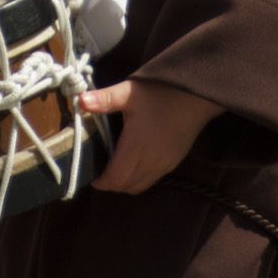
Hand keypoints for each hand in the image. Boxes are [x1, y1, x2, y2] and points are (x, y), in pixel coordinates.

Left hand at [79, 78, 225, 193]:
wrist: (198, 95)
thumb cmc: (161, 92)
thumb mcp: (130, 92)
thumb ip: (105, 99)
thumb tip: (80, 101)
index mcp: (136, 147)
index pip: (116, 178)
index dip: (101, 181)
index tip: (91, 172)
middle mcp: (151, 161)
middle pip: (126, 186)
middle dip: (111, 182)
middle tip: (100, 168)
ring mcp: (164, 164)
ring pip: (140, 186)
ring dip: (125, 182)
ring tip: (115, 166)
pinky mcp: (174, 162)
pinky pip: (152, 179)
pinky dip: (139, 178)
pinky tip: (135, 161)